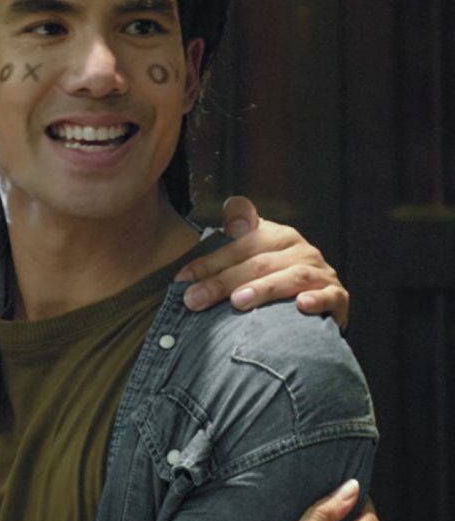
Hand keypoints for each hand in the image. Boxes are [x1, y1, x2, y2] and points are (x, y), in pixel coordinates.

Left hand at [175, 196, 348, 328]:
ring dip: (264, 288)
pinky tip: (301, 305)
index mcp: (274, 235)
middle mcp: (299, 248)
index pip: (240, 240)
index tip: (183, 278)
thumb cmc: (270, 281)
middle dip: (222, 282)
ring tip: (238, 301)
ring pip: (291, 276)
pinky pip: (329, 296)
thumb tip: (229, 213)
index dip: (211, 258)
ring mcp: (320, 271)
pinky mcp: (337, 296)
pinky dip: (316, 299)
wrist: (311, 307)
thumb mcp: (248, 257)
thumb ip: (232, 238)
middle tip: (194, 300)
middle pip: (257, 262)